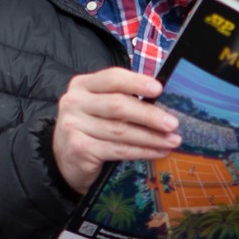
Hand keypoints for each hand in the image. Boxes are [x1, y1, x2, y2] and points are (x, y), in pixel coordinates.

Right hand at [52, 67, 181, 193]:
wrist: (65, 160)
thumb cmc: (92, 129)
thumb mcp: (101, 108)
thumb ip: (124, 100)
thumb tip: (164, 103)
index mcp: (83, 85)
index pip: (112, 78)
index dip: (137, 83)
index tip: (159, 89)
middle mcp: (74, 101)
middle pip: (118, 105)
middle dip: (150, 115)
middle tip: (173, 123)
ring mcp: (73, 125)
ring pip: (121, 130)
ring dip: (151, 137)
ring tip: (172, 140)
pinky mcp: (78, 148)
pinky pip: (118, 150)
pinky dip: (142, 151)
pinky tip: (158, 151)